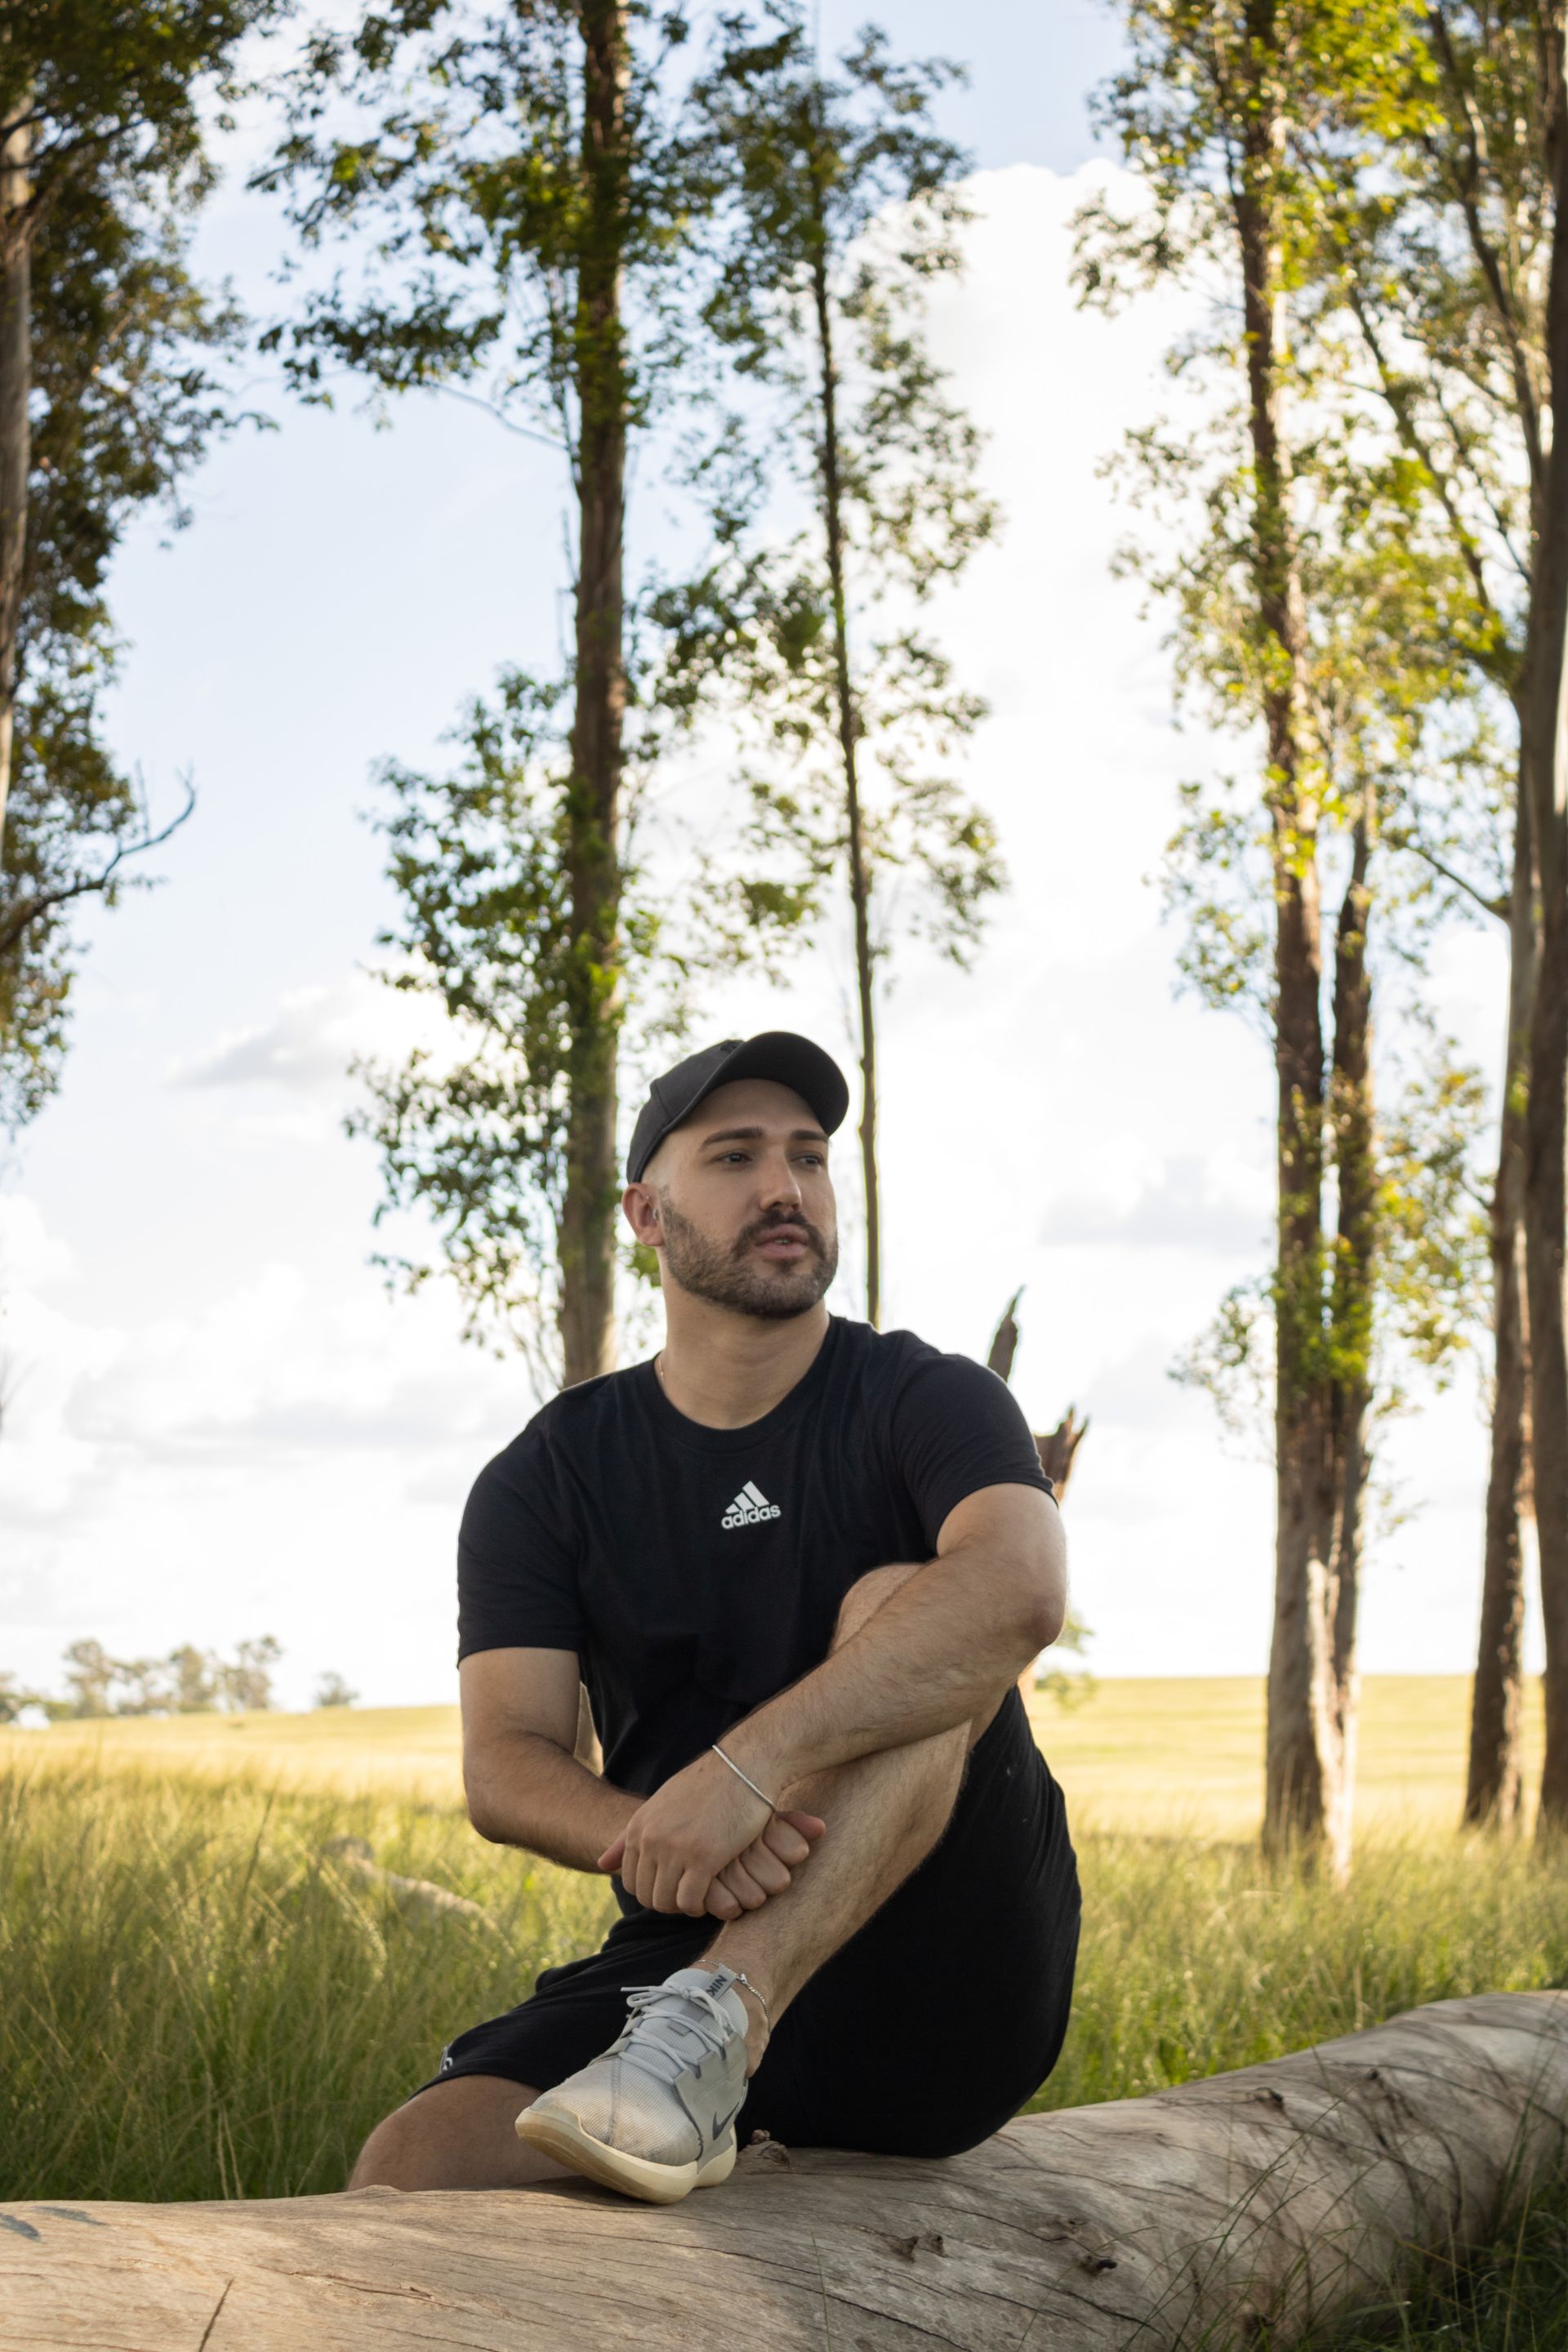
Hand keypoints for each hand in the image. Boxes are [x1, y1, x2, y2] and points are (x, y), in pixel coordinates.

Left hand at [598, 1749, 823, 1915]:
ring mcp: (675, 1849)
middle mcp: (651, 1839)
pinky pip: (690, 1901)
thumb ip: (631, 1834)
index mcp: (639, 1826)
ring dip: (682, 1907)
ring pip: (666, 1902)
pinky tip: (711, 1896)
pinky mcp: (703, 1857)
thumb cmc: (706, 1786)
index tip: (673, 1887)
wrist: (743, 1767)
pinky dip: (699, 1907)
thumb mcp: (661, 1804)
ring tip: (700, 1896)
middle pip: (646, 1895)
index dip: (651, 1891)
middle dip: (666, 1902)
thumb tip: (602, 1864)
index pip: (630, 1881)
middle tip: (688, 1896)